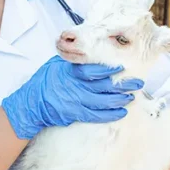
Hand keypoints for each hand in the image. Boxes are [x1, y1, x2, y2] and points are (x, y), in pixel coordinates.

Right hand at [1, 55, 143, 139]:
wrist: (31, 103)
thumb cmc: (44, 81)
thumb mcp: (56, 65)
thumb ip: (73, 61)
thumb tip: (88, 54)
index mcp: (71, 72)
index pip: (92, 70)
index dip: (108, 70)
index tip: (121, 68)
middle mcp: (75, 87)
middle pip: (103, 86)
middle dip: (122, 85)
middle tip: (137, 83)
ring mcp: (76, 102)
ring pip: (103, 102)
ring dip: (119, 100)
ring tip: (131, 97)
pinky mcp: (76, 114)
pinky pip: (96, 116)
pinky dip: (110, 114)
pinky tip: (121, 112)